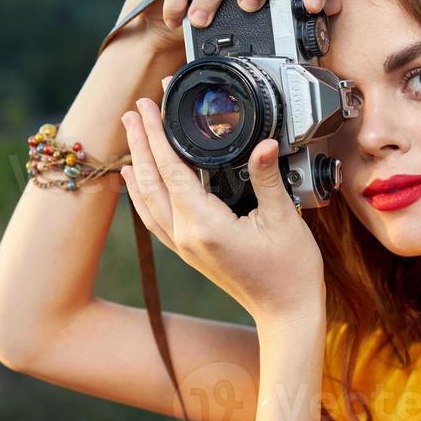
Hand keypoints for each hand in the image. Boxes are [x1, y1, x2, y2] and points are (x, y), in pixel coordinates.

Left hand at [119, 81, 323, 327]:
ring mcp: (184, 246)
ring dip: (137, 164)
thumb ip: (267, 178)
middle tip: (133, 111)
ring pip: (147, 199)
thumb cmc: (289, 272)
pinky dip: (141, 194)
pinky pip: (154, 217)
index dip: (157, 134)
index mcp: (205, 225)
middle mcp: (186, 236)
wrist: (286, 313)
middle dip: (140, 143)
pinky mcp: (189, 252)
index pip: (171, 169)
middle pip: (151, 181)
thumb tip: (265, 143)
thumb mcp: (284, 219)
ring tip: (131, 134)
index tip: (148, 106)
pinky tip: (135, 180)